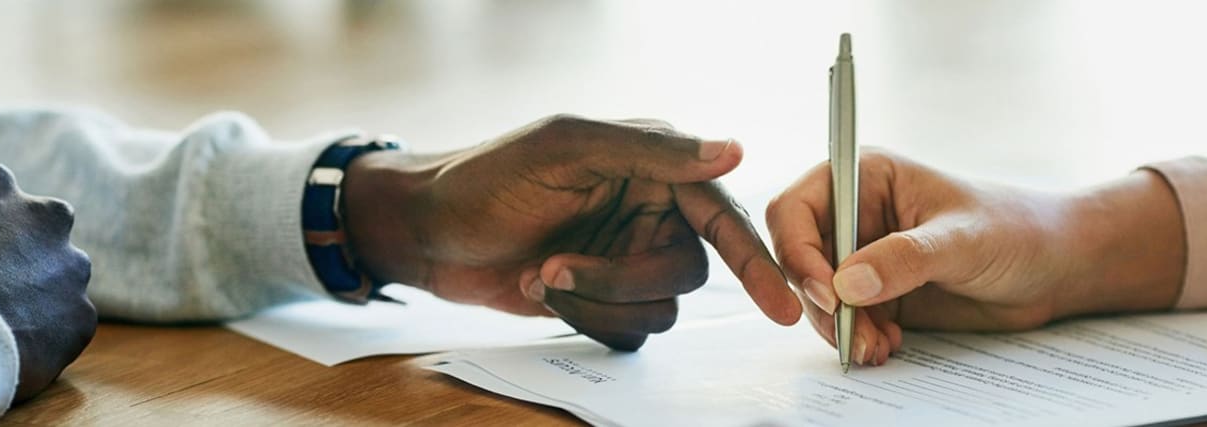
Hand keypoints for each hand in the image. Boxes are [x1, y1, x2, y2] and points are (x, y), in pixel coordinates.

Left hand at [340, 115, 801, 349]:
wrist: (427, 232)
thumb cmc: (487, 179)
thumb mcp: (566, 149)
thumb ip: (651, 151)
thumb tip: (731, 149)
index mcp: (653, 166)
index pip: (720, 215)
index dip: (755, 260)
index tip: (779, 304)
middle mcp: (650, 212)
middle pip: (685, 272)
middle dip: (620, 281)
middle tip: (555, 270)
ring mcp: (626, 259)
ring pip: (658, 309)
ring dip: (596, 302)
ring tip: (538, 276)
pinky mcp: (602, 298)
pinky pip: (629, 332)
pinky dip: (586, 320)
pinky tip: (538, 289)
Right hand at [765, 149, 1185, 364]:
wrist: (1054, 269)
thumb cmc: (1016, 230)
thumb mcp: (962, 240)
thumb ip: (904, 259)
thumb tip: (846, 283)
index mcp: (863, 178)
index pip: (796, 209)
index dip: (797, 251)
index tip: (825, 291)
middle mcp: (854, 215)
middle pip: (798, 259)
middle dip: (819, 301)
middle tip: (851, 332)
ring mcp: (862, 256)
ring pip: (817, 297)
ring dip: (839, 328)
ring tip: (876, 347)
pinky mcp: (877, 294)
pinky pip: (844, 320)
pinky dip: (857, 339)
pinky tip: (887, 347)